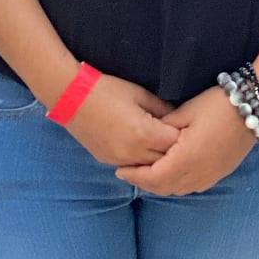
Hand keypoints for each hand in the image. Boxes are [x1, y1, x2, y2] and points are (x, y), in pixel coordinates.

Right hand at [61, 73, 181, 168]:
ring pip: (148, 168)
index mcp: (144, 133)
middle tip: (178, 138)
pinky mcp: (107, 161)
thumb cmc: (108, 90)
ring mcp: (118, 159)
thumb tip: (177, 118)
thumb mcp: (140, 94)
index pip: (175, 144)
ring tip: (161, 144)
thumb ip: (162, 108)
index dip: (182, 135)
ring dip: (157, 159)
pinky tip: (143, 148)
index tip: (185, 127)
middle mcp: (132, 152)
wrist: (72, 98)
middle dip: (173, 151)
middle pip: (164, 161)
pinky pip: (131, 167)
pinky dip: (141, 161)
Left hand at [114, 87, 256, 195]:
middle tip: (130, 173)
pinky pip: (192, 186)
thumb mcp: (185, 112)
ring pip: (178, 190)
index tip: (120, 170)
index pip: (153, 177)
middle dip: (144, 182)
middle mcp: (198, 174)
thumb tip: (148, 137)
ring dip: (160, 185)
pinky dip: (177, 184)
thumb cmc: (217, 104)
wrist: (252, 107)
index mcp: (186, 159)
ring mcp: (211, 176)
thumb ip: (163, 127)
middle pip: (164, 188)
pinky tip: (172, 172)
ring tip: (147, 173)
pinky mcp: (220, 173)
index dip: (134, 176)